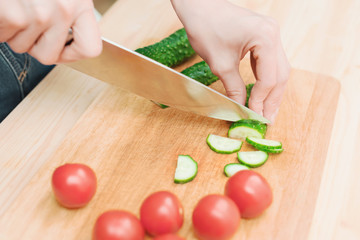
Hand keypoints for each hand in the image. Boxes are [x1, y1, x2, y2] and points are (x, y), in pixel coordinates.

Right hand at [0, 0, 101, 64]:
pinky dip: (0, 27)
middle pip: (49, 55)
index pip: (90, 49)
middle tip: (28, 23)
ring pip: (22, 47)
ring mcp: (38, 14)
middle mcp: (63, 10)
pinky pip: (3, 37)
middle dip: (34, 44)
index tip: (62, 48)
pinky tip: (5, 7)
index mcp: (80, 3)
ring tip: (16, 7)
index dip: (72, 54)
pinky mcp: (12, 15)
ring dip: (15, 32)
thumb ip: (72, 14)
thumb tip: (74, 43)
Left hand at [171, 0, 289, 122]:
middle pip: (280, 74)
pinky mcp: (263, 35)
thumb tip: (240, 109)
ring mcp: (270, 33)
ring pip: (278, 68)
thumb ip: (234, 88)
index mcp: (266, 38)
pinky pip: (269, 61)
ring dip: (271, 90)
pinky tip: (261, 92)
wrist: (198, 6)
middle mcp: (273, 33)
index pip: (269, 78)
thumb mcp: (220, 64)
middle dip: (272, 99)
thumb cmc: (206, 28)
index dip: (261, 100)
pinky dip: (265, 78)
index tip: (254, 116)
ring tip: (266, 110)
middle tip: (267, 119)